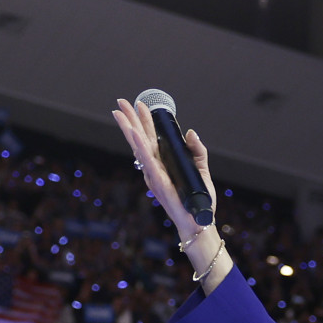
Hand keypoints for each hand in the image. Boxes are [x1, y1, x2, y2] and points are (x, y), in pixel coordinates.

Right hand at [110, 99, 215, 244]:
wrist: (199, 221)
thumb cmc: (198, 199)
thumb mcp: (202, 170)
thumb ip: (197, 151)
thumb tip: (190, 132)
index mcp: (163, 162)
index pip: (151, 137)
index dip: (145, 120)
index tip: (140, 104)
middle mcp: (155, 167)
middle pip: (140, 138)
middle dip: (130, 119)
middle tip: (121, 101)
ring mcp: (154, 174)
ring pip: (139, 147)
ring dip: (129, 129)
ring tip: (120, 113)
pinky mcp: (158, 182)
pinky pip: (148, 162)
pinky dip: (140, 147)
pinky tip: (134, 134)